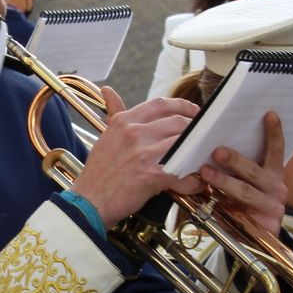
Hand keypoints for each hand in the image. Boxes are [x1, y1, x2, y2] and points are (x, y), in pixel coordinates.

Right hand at [71, 87, 201, 225]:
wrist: (89, 201)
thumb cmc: (98, 173)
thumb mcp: (104, 137)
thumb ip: (114, 113)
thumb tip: (108, 91)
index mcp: (124, 121)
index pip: (160, 104)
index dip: (182, 105)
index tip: (193, 112)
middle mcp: (134, 132)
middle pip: (176, 122)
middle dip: (194, 130)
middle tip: (202, 138)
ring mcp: (144, 152)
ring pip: (183, 143)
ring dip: (197, 151)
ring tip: (201, 159)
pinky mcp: (152, 174)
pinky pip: (181, 172)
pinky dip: (192, 180)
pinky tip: (196, 184)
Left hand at [200, 110, 286, 237]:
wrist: (257, 243)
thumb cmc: (246, 207)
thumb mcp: (245, 186)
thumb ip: (238, 171)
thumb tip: (214, 148)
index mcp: (273, 174)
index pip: (276, 150)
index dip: (274, 133)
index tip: (269, 113)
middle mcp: (276, 188)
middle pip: (254, 170)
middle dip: (235, 160)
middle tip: (217, 150)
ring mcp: (272, 206)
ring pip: (244, 191)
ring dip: (223, 181)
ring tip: (205, 172)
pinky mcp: (265, 224)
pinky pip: (240, 212)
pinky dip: (223, 205)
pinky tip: (211, 199)